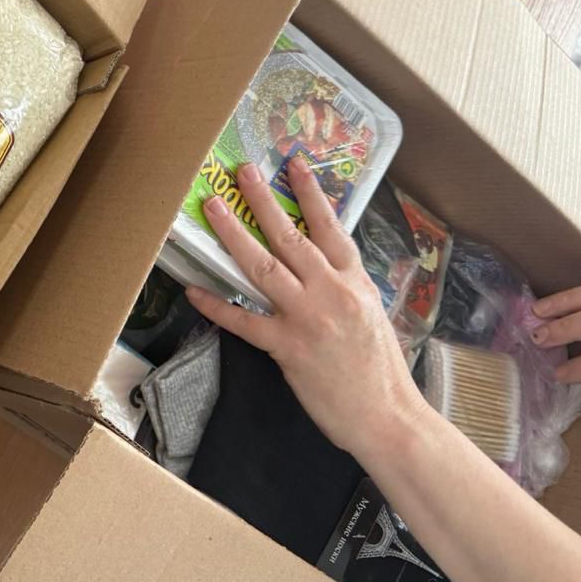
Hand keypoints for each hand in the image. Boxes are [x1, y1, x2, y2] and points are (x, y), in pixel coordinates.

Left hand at [185, 159, 427, 458]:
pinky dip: (216, 305)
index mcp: (355, 282)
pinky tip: (193, 289)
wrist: (388, 416)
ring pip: (264, 267)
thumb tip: (321, 267)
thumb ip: (345, 287)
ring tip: (213, 208)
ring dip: (235, 235)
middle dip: (263, 200)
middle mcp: (332, 292)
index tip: (295, 165)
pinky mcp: (288, 348)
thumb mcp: (371, 315)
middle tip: (243, 171)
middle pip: (291, 236)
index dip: (312, 194)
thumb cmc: (379, 371)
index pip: (332, 228)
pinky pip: (243, 321)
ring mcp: (308, 318)